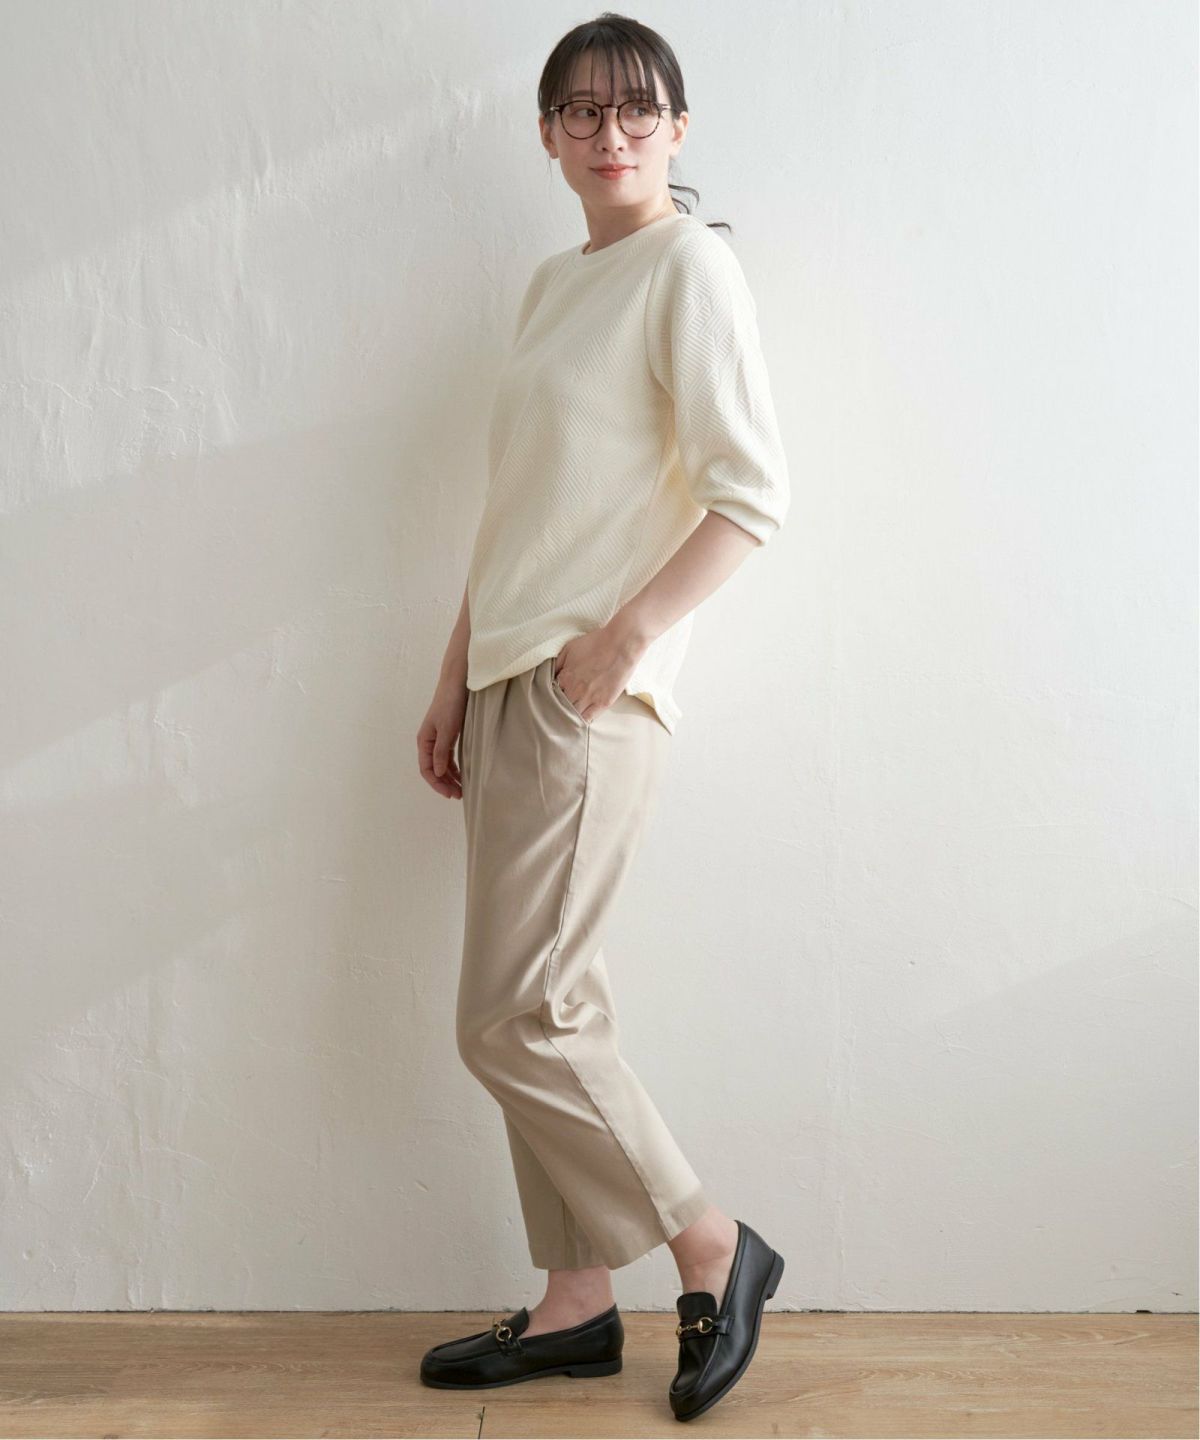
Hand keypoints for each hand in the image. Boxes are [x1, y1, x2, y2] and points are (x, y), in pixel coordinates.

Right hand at [418, 676, 467, 797]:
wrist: (457, 682)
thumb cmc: (450, 704)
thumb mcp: (447, 729)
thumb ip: (441, 752)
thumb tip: (437, 773)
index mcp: (424, 741)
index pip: (427, 770)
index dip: (437, 784)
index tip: (450, 794)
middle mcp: (429, 741)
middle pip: (434, 769)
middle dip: (445, 784)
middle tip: (459, 796)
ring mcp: (438, 738)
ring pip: (442, 764)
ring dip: (451, 777)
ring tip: (463, 789)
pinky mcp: (448, 734)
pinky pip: (449, 756)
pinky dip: (455, 767)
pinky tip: (464, 774)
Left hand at [552, 621, 646, 722]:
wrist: (620, 645)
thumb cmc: (596, 643)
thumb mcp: (569, 648)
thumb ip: (557, 663)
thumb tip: (547, 674)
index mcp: (565, 677)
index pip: (551, 693)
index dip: (551, 694)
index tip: (552, 695)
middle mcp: (575, 690)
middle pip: (560, 706)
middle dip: (557, 707)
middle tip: (556, 708)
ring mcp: (589, 698)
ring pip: (572, 715)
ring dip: (568, 715)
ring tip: (566, 716)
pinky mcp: (603, 703)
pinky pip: (588, 719)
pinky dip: (581, 720)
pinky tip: (578, 720)